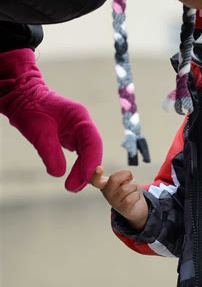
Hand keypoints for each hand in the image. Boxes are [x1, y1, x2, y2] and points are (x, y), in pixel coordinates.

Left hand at [0, 49, 102, 191]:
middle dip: (87, 171)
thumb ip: (49, 151)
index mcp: (80, 117)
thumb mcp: (37, 131)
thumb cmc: (30, 109)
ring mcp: (81, 132)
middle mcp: (84, 125)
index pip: (92, 142)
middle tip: (74, 188)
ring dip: (84, 172)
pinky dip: (79, 168)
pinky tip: (74, 179)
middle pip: (93, 151)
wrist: (24, 98)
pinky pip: (82, 155)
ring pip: (89, 155)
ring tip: (73, 187)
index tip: (84, 179)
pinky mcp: (74, 139)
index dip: (91, 162)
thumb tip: (58, 173)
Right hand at [90, 166, 147, 230]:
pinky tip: (135, 197)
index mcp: (104, 184)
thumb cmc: (126, 189)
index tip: (99, 168)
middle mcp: (107, 193)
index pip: (95, 180)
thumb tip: (129, 179)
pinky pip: (133, 196)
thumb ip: (121, 176)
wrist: (133, 206)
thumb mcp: (121, 180)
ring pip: (126, 188)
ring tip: (132, 190)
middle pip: (114, 179)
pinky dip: (137, 194)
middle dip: (126, 175)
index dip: (96, 174)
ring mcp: (114, 202)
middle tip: (129, 178)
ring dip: (134, 186)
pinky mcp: (123, 208)